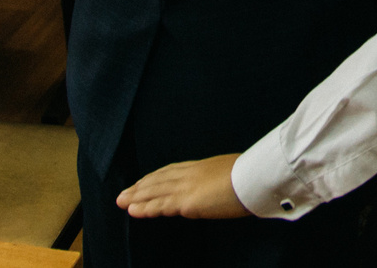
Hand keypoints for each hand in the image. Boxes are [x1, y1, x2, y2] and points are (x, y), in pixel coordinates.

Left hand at [118, 154, 246, 220]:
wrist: (255, 177)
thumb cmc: (251, 176)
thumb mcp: (232, 172)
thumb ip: (219, 178)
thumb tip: (220, 185)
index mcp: (200, 166)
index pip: (171, 171)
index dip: (154, 177)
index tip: (142, 182)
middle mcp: (189, 174)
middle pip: (158, 179)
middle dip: (140, 187)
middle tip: (124, 193)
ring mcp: (186, 187)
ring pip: (155, 191)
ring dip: (136, 197)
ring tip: (121, 201)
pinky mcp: (187, 202)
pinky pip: (161, 206)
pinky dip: (145, 208)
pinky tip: (133, 211)